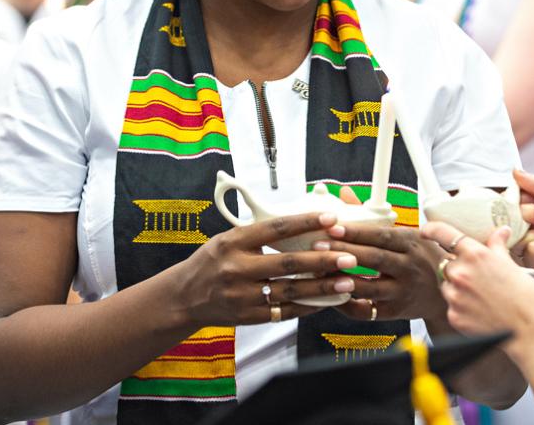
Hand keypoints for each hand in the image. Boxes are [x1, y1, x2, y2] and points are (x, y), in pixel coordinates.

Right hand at [176, 212, 358, 326]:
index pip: (275, 229)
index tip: (330, 217)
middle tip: (349, 255)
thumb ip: (258, 232)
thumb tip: (299, 222)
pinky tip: (328, 300)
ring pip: (290, 290)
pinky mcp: (249, 317)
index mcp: (234, 242)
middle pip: (287, 263)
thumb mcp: (228, 238)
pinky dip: (308, 305)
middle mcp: (238, 268)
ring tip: (347, 281)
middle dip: (322, 259)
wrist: (184, 297)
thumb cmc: (212, 261)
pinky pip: (285, 311)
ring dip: (322, 286)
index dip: (304, 222)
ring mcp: (243, 296)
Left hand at [319, 218, 445, 322]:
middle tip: (318, 245)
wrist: (442, 293)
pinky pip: (367, 311)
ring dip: (342, 279)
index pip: (381, 235)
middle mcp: (409, 267)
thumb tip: (344, 193)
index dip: (357, 231)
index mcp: (410, 243)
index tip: (333, 227)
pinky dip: (347, 303)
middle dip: (344, 251)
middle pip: (375, 259)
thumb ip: (371, 215)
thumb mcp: (404, 234)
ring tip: (319, 270)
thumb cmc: (418, 257)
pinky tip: (331, 293)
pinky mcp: (395, 312)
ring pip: (370, 287)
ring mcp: (403, 292)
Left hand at [421, 222, 533, 343]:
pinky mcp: (454, 316)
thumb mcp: (512, 264)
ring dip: (458, 288)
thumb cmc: (526, 298)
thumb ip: (498, 246)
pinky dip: (461, 307)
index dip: (431, 229)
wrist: (531, 331)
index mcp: (474, 255)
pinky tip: (479, 311)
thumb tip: (500, 232)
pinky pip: (451, 306)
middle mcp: (460, 272)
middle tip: (477, 278)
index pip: (443, 233)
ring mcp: (455, 296)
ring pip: (447, 285)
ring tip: (481, 297)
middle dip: (458, 268)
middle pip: (447, 264)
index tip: (426, 230)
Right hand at [513, 170, 533, 300]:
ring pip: (515, 233)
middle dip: (530, 213)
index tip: (530, 197)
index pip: (513, 198)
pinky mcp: (533, 264)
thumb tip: (516, 171)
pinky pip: (528, 250)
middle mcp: (529, 227)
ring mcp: (530, 245)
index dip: (516, 196)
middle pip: (510, 214)